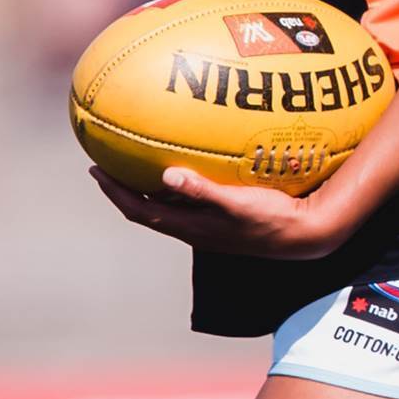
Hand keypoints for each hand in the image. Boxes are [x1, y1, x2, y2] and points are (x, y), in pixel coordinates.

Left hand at [89, 162, 357, 260]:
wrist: (303, 236)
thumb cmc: (271, 219)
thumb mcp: (238, 204)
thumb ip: (203, 191)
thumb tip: (167, 175)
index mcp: (189, 226)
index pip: (139, 209)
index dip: (115, 192)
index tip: (95, 170)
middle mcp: (193, 228)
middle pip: (145, 208)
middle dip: (122, 187)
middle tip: (105, 164)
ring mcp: (207, 226)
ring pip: (165, 206)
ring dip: (146, 186)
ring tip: (135, 162)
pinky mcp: (222, 218)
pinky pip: (188, 200)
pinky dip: (176, 184)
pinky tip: (185, 163)